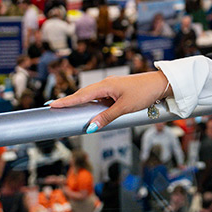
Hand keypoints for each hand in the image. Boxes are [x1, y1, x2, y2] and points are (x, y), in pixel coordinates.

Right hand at [50, 70, 169, 131]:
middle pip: (83, 94)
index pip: (81, 95)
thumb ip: (106, 117)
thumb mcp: (124, 108)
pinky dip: (91, 103)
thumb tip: (91, 126)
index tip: (52, 105)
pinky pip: (99, 98)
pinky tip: (87, 109)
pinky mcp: (116, 91)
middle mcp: (105, 84)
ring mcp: (111, 87)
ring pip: (91, 96)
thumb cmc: (144, 93)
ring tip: (65, 108)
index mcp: (105, 86)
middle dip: (69, 101)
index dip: (66, 101)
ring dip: (79, 102)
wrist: (159, 84)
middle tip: (52, 106)